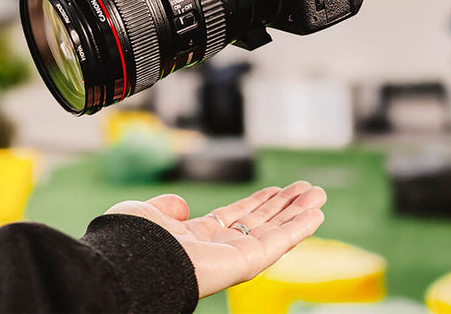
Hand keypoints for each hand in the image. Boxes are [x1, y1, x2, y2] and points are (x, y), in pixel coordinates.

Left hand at [105, 181, 325, 297]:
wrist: (133, 262)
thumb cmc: (132, 241)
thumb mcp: (148, 214)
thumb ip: (166, 208)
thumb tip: (181, 204)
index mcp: (197, 237)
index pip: (236, 217)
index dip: (258, 202)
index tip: (277, 190)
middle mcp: (219, 248)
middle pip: (261, 222)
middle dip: (284, 205)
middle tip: (307, 188)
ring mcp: (234, 257)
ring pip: (274, 231)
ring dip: (298, 212)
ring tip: (318, 193)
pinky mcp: (245, 263)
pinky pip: (278, 243)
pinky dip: (298, 227)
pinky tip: (316, 213)